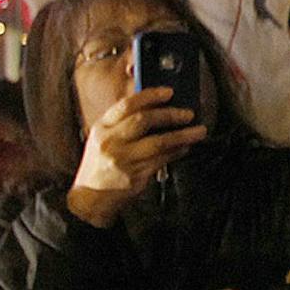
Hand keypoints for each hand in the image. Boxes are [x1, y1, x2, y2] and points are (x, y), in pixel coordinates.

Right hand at [67, 86, 208, 226]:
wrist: (90, 198)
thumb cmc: (101, 164)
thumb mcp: (104, 139)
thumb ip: (124, 124)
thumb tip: (157, 108)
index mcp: (102, 128)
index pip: (126, 105)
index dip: (149, 96)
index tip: (168, 92)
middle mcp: (110, 141)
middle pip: (144, 120)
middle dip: (170, 114)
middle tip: (188, 113)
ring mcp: (123, 159)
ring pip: (159, 142)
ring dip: (183, 135)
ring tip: (200, 131)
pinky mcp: (135, 175)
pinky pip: (162, 159)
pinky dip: (177, 151)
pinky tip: (186, 147)